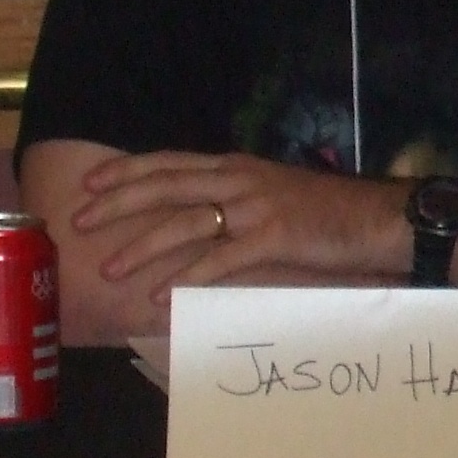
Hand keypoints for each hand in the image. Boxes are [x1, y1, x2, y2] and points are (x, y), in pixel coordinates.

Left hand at [74, 150, 406, 301]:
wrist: (379, 217)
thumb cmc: (327, 213)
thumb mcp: (274, 193)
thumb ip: (235, 200)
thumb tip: (196, 218)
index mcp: (238, 166)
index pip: (171, 161)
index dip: (128, 171)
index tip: (90, 183)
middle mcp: (240, 179)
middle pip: (166, 185)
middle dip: (117, 202)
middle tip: (78, 219)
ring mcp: (256, 206)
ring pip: (185, 222)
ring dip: (142, 246)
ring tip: (109, 269)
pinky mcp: (272, 236)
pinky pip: (218, 259)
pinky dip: (186, 277)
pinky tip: (161, 295)